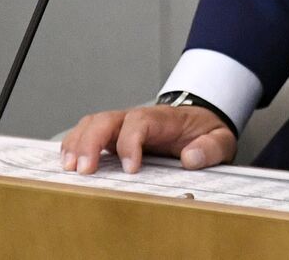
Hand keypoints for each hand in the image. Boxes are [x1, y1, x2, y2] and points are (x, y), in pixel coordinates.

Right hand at [59, 104, 236, 174]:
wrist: (201, 122)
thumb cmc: (205, 131)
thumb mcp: (221, 139)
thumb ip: (210, 148)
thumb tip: (192, 158)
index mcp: (164, 118)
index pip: (140, 122)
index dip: (130, 142)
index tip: (130, 168)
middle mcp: (139, 118)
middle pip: (107, 119)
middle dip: (92, 142)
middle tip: (85, 170)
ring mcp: (124, 125)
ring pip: (93, 124)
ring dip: (78, 143)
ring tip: (70, 168)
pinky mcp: (115, 136)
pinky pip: (89, 133)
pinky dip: (75, 144)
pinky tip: (68, 161)